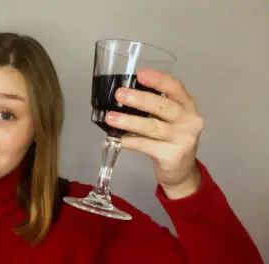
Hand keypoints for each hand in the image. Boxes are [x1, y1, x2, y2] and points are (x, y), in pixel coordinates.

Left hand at [105, 69, 203, 199]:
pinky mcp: (172, 156)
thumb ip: (155, 107)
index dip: (158, 80)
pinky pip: (147, 146)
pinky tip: (120, 139)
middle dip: (140, 99)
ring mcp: (182, 139)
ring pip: (153, 127)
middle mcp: (189, 120)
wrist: (181, 170)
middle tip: (120, 94)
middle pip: (164, 107)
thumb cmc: (171, 138)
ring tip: (111, 117)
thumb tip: (122, 96)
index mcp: (187, 105)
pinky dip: (131, 141)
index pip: (176, 88)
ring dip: (129, 121)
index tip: (140, 74)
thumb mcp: (169, 119)